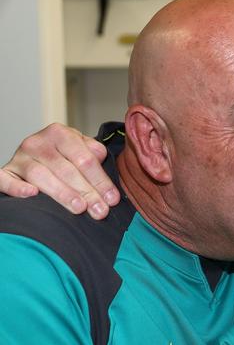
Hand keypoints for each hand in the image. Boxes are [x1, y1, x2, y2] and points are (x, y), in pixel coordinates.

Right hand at [0, 123, 117, 219]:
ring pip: (40, 175)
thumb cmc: (64, 156)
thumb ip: (93, 152)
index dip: (100, 180)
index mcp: (60, 134)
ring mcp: (19, 158)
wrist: (35, 156)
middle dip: (87, 192)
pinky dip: (17, 187)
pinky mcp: (6, 172)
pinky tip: (32, 194)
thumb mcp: (81, 148)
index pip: (84, 159)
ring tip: (79, 208)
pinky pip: (5, 179)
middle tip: (100, 210)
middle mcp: (37, 142)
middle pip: (66, 169)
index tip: (112, 199)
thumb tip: (100, 158)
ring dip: (62, 193)